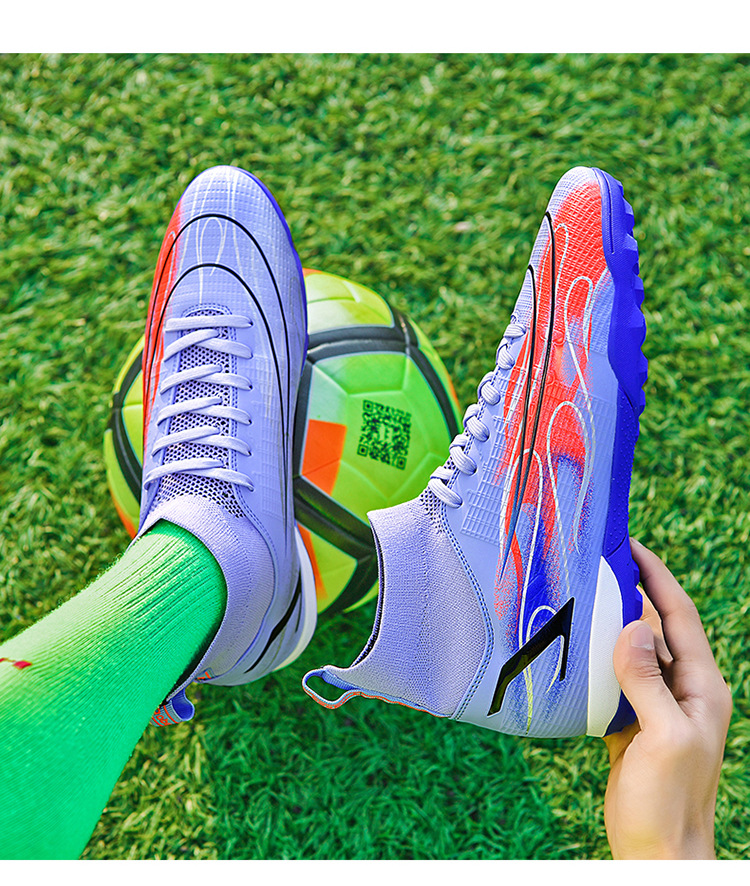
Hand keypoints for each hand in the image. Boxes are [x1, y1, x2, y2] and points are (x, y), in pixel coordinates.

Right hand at [603, 539, 732, 858]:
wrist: (657, 852)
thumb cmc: (669, 800)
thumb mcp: (664, 736)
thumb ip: (647, 680)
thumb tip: (631, 625)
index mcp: (701, 685)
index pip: (679, 615)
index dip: (656, 576)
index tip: (630, 545)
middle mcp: (682, 689)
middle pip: (654, 627)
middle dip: (629, 592)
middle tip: (595, 563)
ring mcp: (658, 705)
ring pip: (632, 650)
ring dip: (609, 624)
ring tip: (580, 597)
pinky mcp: (634, 722)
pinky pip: (616, 677)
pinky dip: (597, 658)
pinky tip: (575, 649)